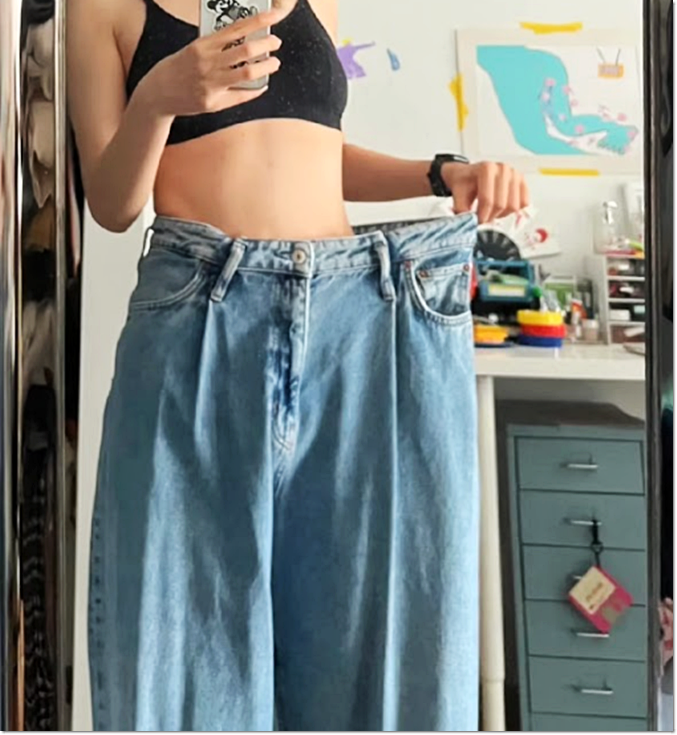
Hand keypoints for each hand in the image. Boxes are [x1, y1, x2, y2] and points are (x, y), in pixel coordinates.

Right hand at [144, 9, 283, 116]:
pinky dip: (255, 89)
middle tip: (276, 41)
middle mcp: (208, 62)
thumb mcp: (195, 49)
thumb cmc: (179, 69)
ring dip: (265, 67)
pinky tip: (262, 85)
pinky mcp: (212, 101)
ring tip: (274, 62)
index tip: (275, 15)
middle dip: (266, 43)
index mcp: (203, 44)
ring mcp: (211, 82)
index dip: (259, 20)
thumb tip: (245, 44)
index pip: (236, 27)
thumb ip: (218, 46)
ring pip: (247, 73)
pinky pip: (240, 94)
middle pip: (245, 50)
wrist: (157, 93)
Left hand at [442, 161, 529, 223]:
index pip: (487, 200)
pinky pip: (524, 203)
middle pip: (501, 204)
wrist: (469, 174)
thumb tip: (470, 223)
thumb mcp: (458, 195)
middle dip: (490, 216)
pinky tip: (501, 208)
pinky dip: (512, 210)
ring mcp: (515, 174)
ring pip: (514, 206)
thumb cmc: (465, 182)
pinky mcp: (522, 182)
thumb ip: (462, 210)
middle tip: (483, 218)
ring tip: (491, 211)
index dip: (482, 216)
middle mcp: (503, 169)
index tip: (476, 221)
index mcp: (487, 169)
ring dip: (502, 214)